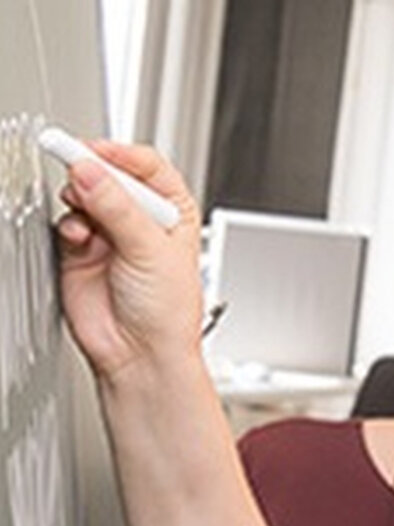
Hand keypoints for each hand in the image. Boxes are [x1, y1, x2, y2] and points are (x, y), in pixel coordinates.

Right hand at [51, 141, 203, 382]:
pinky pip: (68, 221)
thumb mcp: (151, 251)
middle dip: (96, 174)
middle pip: (113, 175)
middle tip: (80, 173)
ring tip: (84, 211)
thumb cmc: (168, 316)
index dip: (124, 154)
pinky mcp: (83, 251)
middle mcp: (142, 222)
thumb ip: (118, 208)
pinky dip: (70, 223)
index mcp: (174, 216)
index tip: (100, 151)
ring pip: (87, 195)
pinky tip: (79, 236)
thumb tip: (90, 171)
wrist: (142, 356)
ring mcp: (111, 235)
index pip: (149, 167)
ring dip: (81, 198)